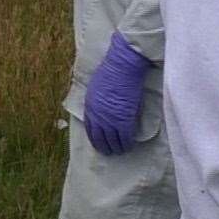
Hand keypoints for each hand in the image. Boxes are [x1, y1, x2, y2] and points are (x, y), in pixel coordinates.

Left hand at [83, 33, 151, 154]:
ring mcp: (110, 120)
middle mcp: (97, 116)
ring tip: (120, 151)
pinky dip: (127, 144)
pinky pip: (125, 138)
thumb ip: (98, 103)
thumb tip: (104, 111)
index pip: (89, 129)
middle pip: (99, 138)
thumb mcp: (97, 88)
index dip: (95, 138)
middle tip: (109, 152)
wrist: (122, 66)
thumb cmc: (112, 71)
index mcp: (89, 107)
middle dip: (104, 147)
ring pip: (112, 141)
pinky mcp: (124, 120)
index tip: (99, 143)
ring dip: (116, 148)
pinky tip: (129, 146)